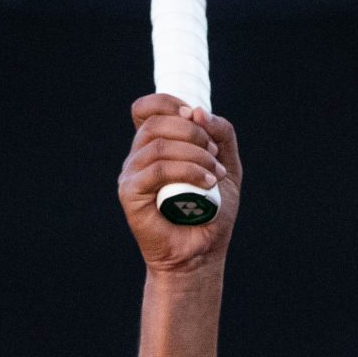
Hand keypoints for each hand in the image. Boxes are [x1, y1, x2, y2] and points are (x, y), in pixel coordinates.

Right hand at [118, 95, 242, 272]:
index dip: (169, 103)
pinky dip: (185, 171)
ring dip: (195, 154)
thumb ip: (221, 134)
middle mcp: (138, 157)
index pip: (146, 108)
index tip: (196, 118)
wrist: (201, 253)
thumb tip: (197, 112)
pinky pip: (155, 171)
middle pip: (156, 123)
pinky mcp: (130, 195)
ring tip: (214, 175)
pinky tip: (205, 183)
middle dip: (192, 132)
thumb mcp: (227, 165)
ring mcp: (131, 175)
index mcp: (154, 145)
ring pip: (158, 146)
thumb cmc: (211, 211)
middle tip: (215, 155)